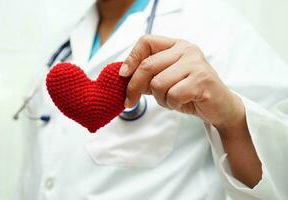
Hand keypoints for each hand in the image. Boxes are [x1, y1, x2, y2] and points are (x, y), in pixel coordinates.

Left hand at [119, 35, 244, 130]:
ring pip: (158, 83)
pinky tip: (180, 103)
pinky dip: (172, 104)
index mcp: (176, 45)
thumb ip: (148, 76)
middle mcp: (186, 50)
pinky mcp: (201, 80)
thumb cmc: (190, 92)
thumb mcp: (166, 80)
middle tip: (129, 101)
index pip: (146, 42)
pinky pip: (173, 95)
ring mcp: (195, 64)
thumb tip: (124, 76)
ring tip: (171, 100)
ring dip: (160, 98)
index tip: (123, 75)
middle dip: (134, 87)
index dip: (131, 58)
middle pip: (147, 65)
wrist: (219, 106)